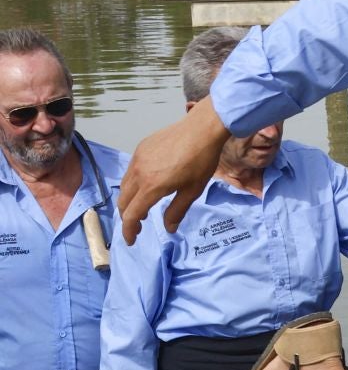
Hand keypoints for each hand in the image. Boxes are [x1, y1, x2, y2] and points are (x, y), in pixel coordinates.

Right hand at [118, 98, 230, 243]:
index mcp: (151, 186)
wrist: (201, 130)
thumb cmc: (201, 161)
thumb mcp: (193, 190)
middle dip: (128, 217)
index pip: (132, 214)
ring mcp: (137, 159)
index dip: (129, 230)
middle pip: (124, 201)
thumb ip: (177, 210)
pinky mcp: (140, 149)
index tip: (131, 240)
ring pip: (124, 186)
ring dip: (129, 201)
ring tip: (143, 209)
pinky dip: (133, 185)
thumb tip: (168, 228)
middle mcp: (138, 173)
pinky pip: (130, 172)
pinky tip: (146, 187)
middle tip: (139, 227)